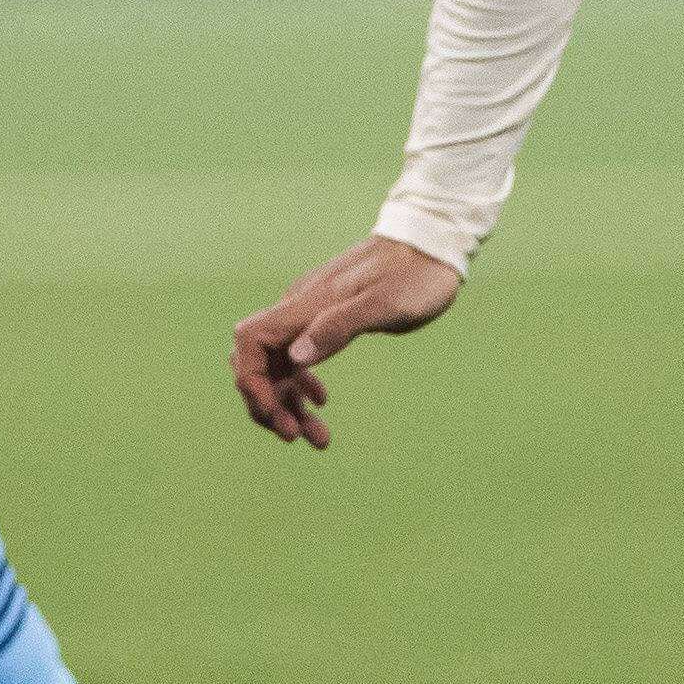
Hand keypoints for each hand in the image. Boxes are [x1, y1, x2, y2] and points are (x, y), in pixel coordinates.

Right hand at [231, 237, 465, 448]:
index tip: (277, 413)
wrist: (432, 245)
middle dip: (269, 403)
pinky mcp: (325, 318)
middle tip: (298, 436)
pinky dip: (303, 385)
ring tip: (318, 438)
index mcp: (307, 304)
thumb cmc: (416, 274)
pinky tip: (322, 403)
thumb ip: (340, 326)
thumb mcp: (387, 304)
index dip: (252, 380)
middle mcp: (301, 308)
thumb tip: (296, 357)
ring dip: (289, 403)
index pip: (250, 341)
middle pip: (258, 360)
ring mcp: (311, 313)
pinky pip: (299, 357)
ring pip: (280, 365)